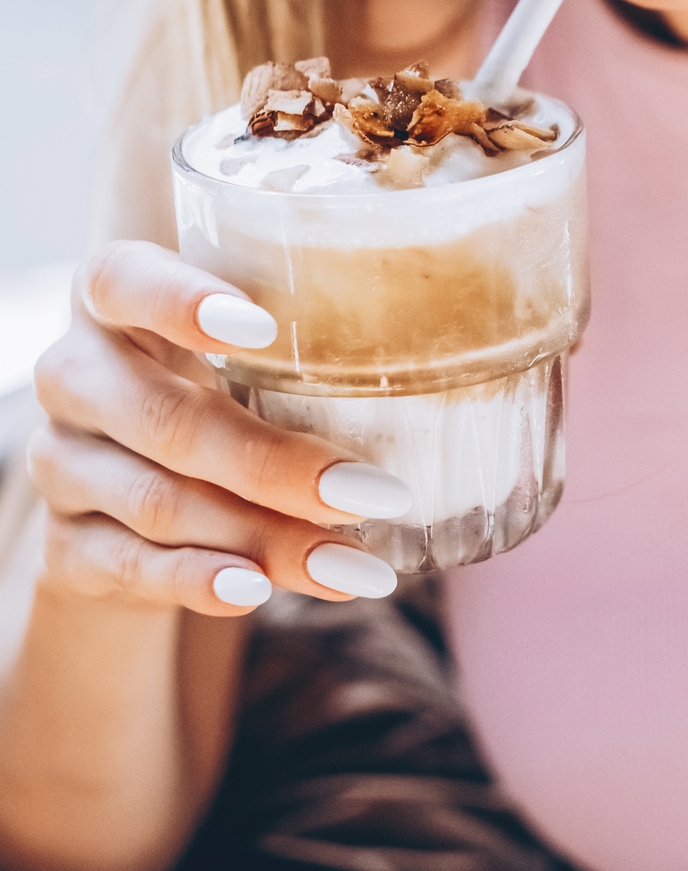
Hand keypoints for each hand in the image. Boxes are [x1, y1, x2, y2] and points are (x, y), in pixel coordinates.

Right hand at [29, 242, 410, 615]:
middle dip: (277, 464)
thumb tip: (443, 351)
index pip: (124, 280)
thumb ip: (303, 340)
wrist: (130, 495)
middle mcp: (74, 375)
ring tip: (359, 564)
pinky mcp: (64, 546)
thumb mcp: (242, 350)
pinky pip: (131, 567)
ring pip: (161, 504)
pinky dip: (199, 582)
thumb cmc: (217, 388)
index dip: (183, 302)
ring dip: (267, 538)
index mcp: (111, 297)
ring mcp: (61, 464)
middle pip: (167, 419)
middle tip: (373, 493)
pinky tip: (259, 590)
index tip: (263, 325)